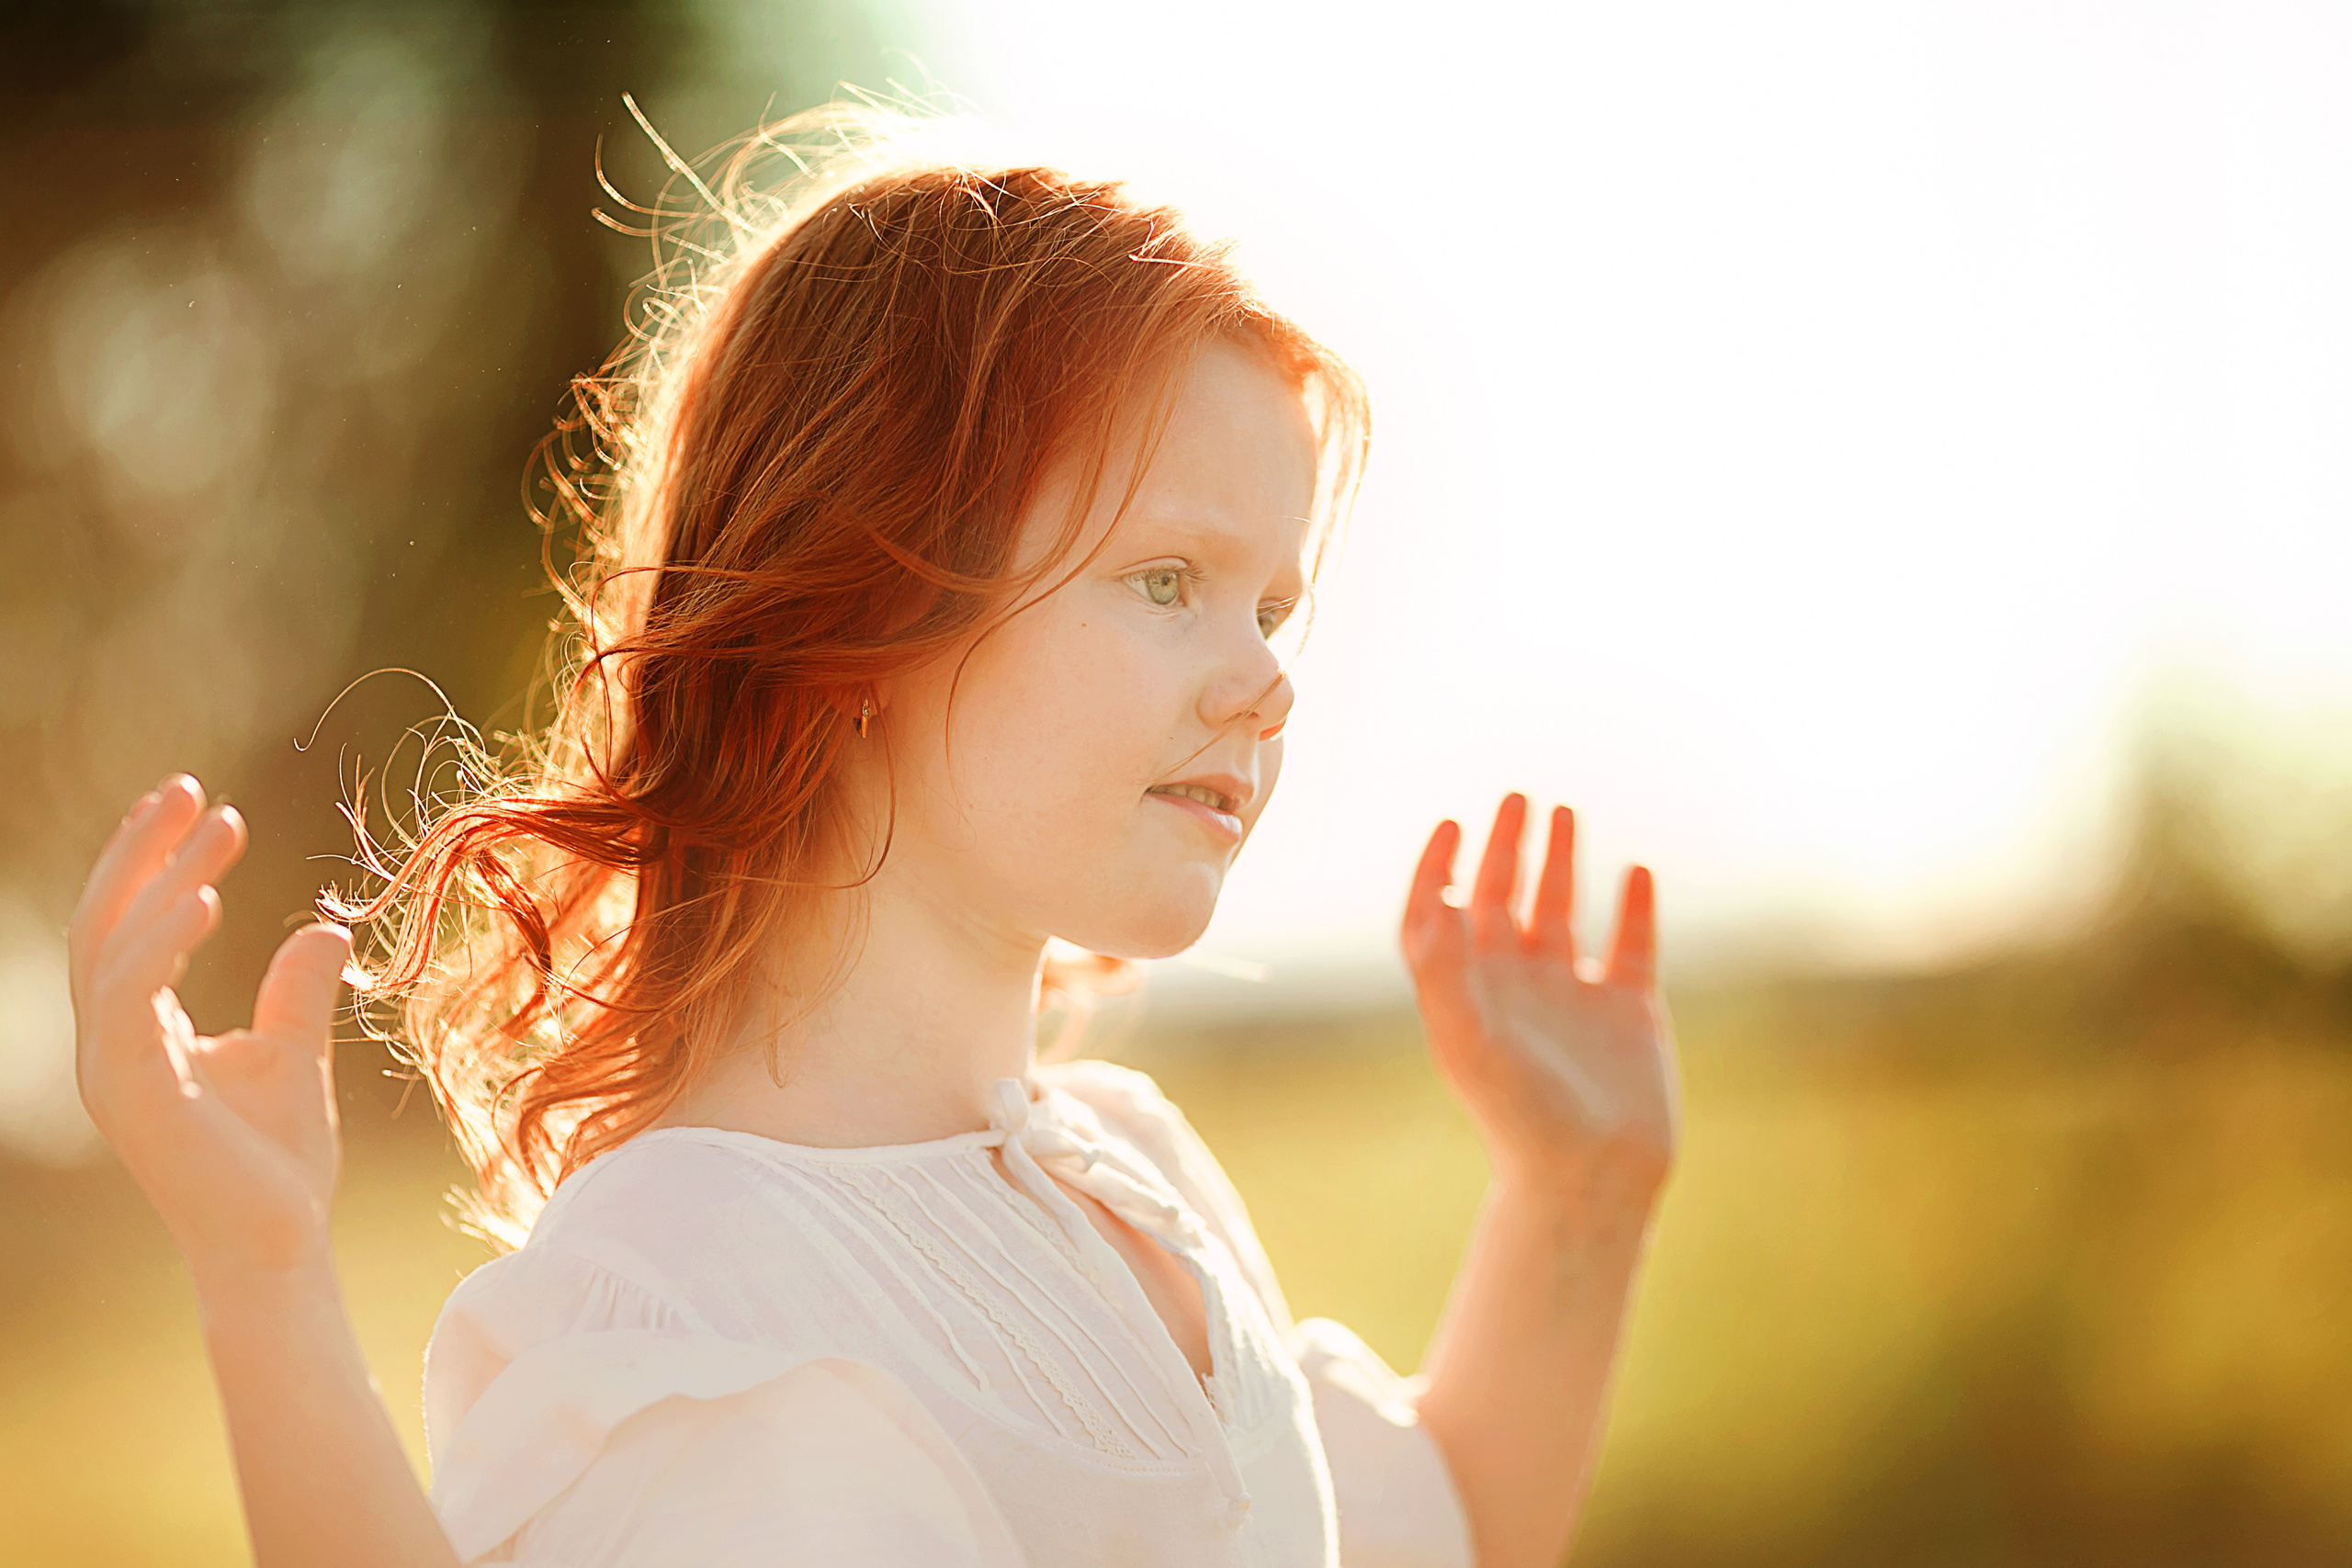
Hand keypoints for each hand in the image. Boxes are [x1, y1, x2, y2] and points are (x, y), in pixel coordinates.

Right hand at [70, 776, 352, 1283]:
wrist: (278, 1245)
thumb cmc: (277, 1166)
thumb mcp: (293, 1057)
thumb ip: (296, 993)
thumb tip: (323, 928)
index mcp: (137, 1035)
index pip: (126, 929)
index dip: (152, 864)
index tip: (200, 806)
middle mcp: (109, 1047)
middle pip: (104, 922)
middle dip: (140, 849)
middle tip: (188, 786)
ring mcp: (112, 1070)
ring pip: (114, 949)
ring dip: (161, 878)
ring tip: (218, 824)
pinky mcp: (132, 1092)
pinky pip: (130, 1000)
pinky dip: (160, 944)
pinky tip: (204, 899)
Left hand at [1402, 794, 1679, 1201]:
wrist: (1592, 1178)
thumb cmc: (1518, 1116)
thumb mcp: (1466, 1039)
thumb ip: (1443, 968)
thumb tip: (1437, 900)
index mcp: (1467, 992)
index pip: (1439, 917)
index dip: (1437, 870)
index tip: (1450, 824)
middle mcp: (1515, 989)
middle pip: (1501, 900)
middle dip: (1505, 847)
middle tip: (1515, 796)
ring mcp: (1572, 998)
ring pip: (1561, 912)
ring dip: (1560, 862)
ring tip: (1564, 811)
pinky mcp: (1628, 1013)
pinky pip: (1630, 945)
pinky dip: (1632, 907)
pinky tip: (1636, 871)